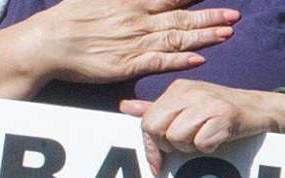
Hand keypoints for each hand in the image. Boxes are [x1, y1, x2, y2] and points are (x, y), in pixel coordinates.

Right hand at [25, 0, 239, 84]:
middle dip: (210, 16)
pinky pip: (160, 61)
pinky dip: (181, 59)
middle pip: (182, 16)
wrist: (50, 42)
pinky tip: (199, 58)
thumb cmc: (69, 18)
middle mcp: (138, 19)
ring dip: (204, 36)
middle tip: (234, 16)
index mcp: (132, 1)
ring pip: (177, 37)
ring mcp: (135, 42)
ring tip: (227, 34)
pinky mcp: (128, 64)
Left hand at [120, 80, 284, 175]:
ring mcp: (207, 102)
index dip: (150, 147)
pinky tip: (219, 139)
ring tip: (205, 139)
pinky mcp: (224, 116)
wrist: (262, 110)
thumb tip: (125, 107)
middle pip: (155, 128)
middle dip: (168, 145)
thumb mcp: (187, 107)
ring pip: (176, 138)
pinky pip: (201, 144)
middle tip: (186, 144)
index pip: (147, 121)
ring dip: (190, 148)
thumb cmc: (221, 113)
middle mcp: (190, 91)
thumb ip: (155, 108)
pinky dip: (209, 148)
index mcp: (177, 89)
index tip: (158, 165)